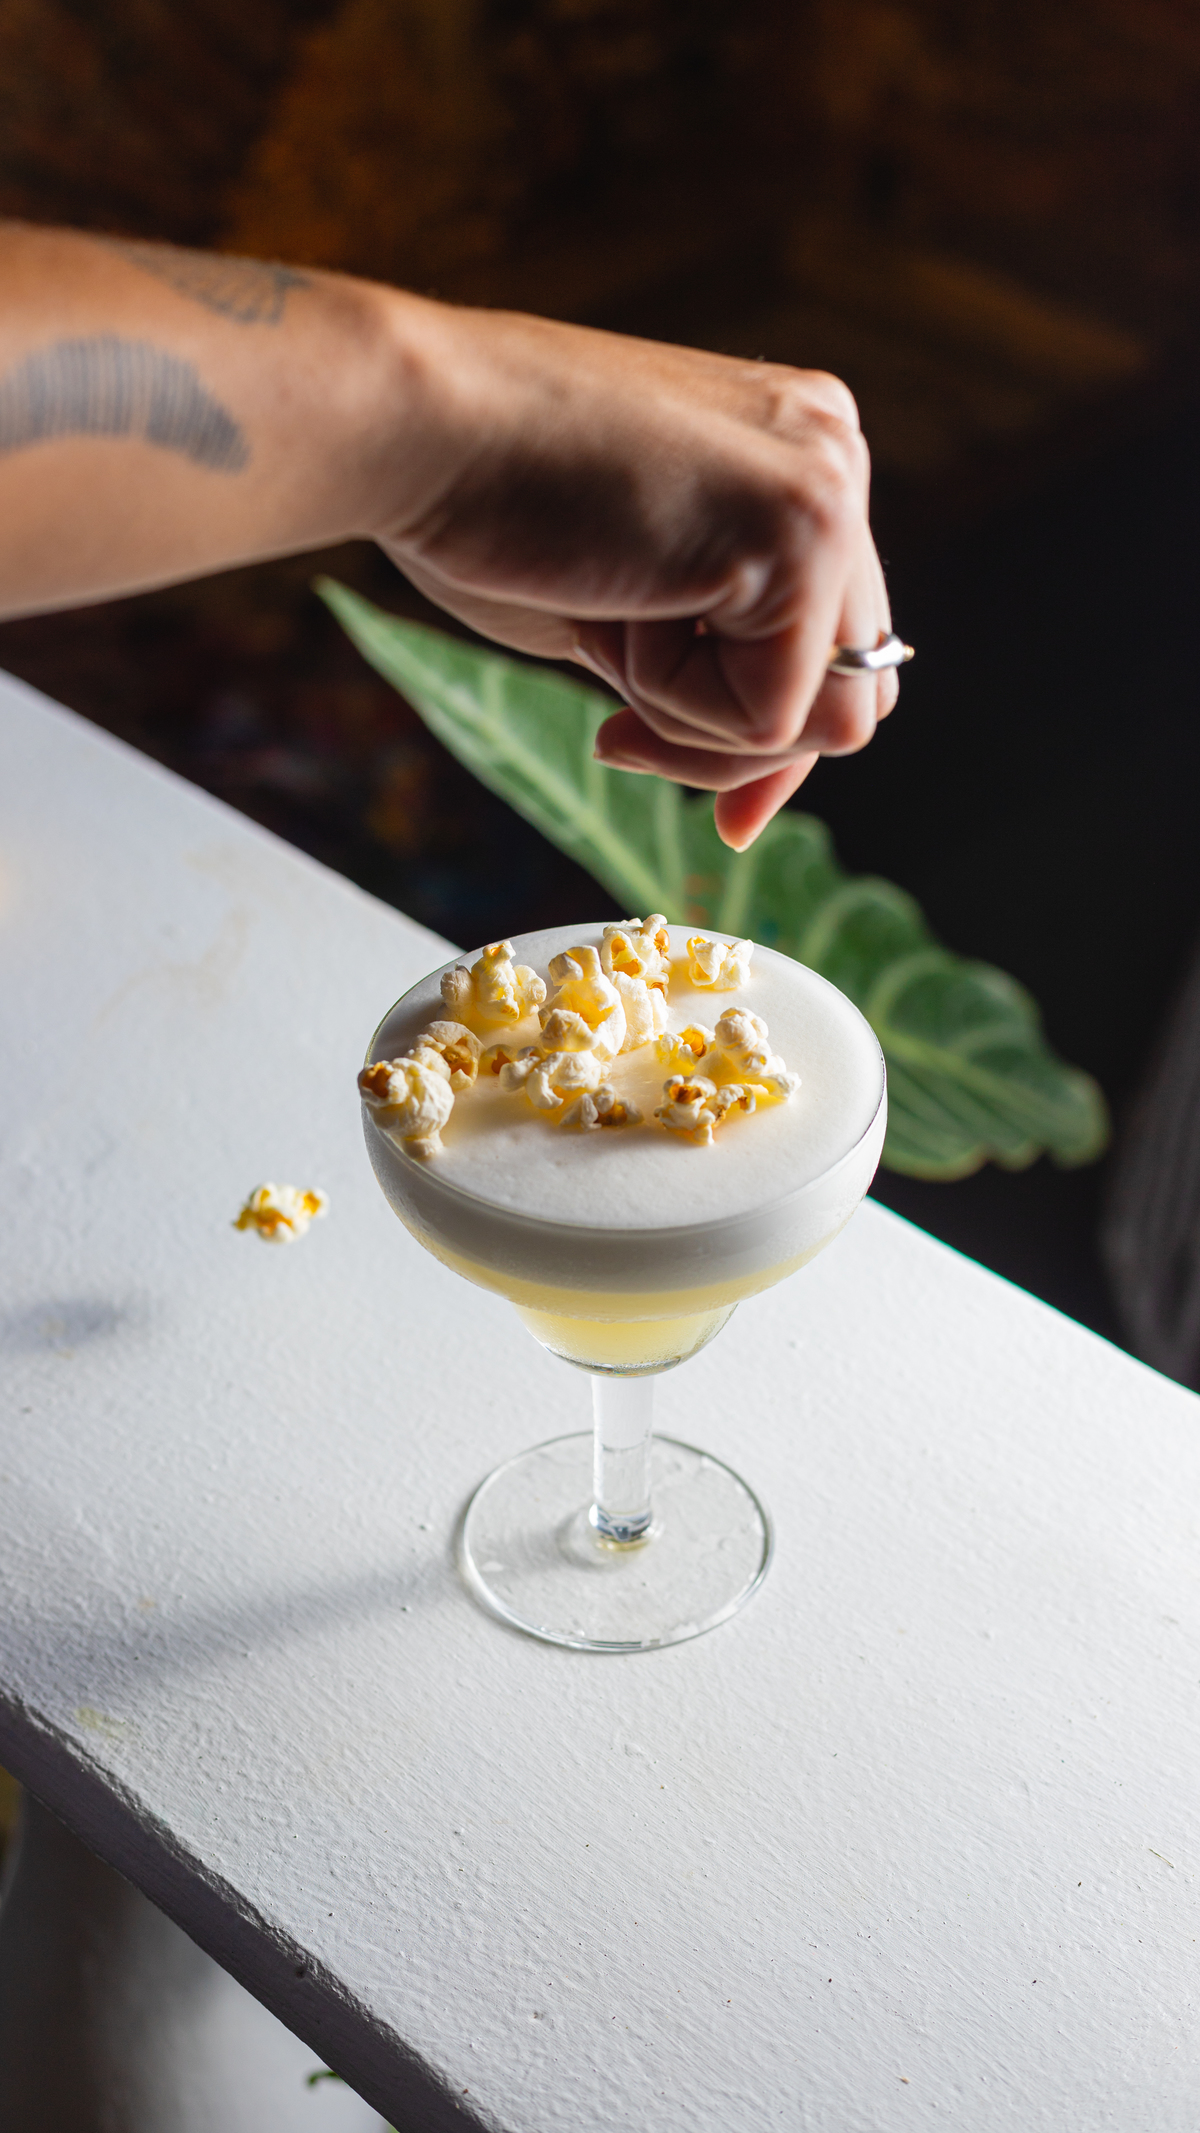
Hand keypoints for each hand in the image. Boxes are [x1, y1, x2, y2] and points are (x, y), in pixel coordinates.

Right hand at [373, 305, 898, 846]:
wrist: (410, 427)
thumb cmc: (481, 504)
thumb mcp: (630, 602)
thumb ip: (711, 658)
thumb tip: (761, 787)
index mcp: (798, 452)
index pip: (841, 638)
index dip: (778, 739)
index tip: (726, 818)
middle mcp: (833, 456)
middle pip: (858, 686)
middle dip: (747, 752)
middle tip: (622, 744)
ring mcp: (827, 489)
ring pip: (829, 715)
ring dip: (703, 730)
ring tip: (606, 667)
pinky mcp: (797, 533)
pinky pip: (771, 715)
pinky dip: (676, 709)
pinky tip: (607, 628)